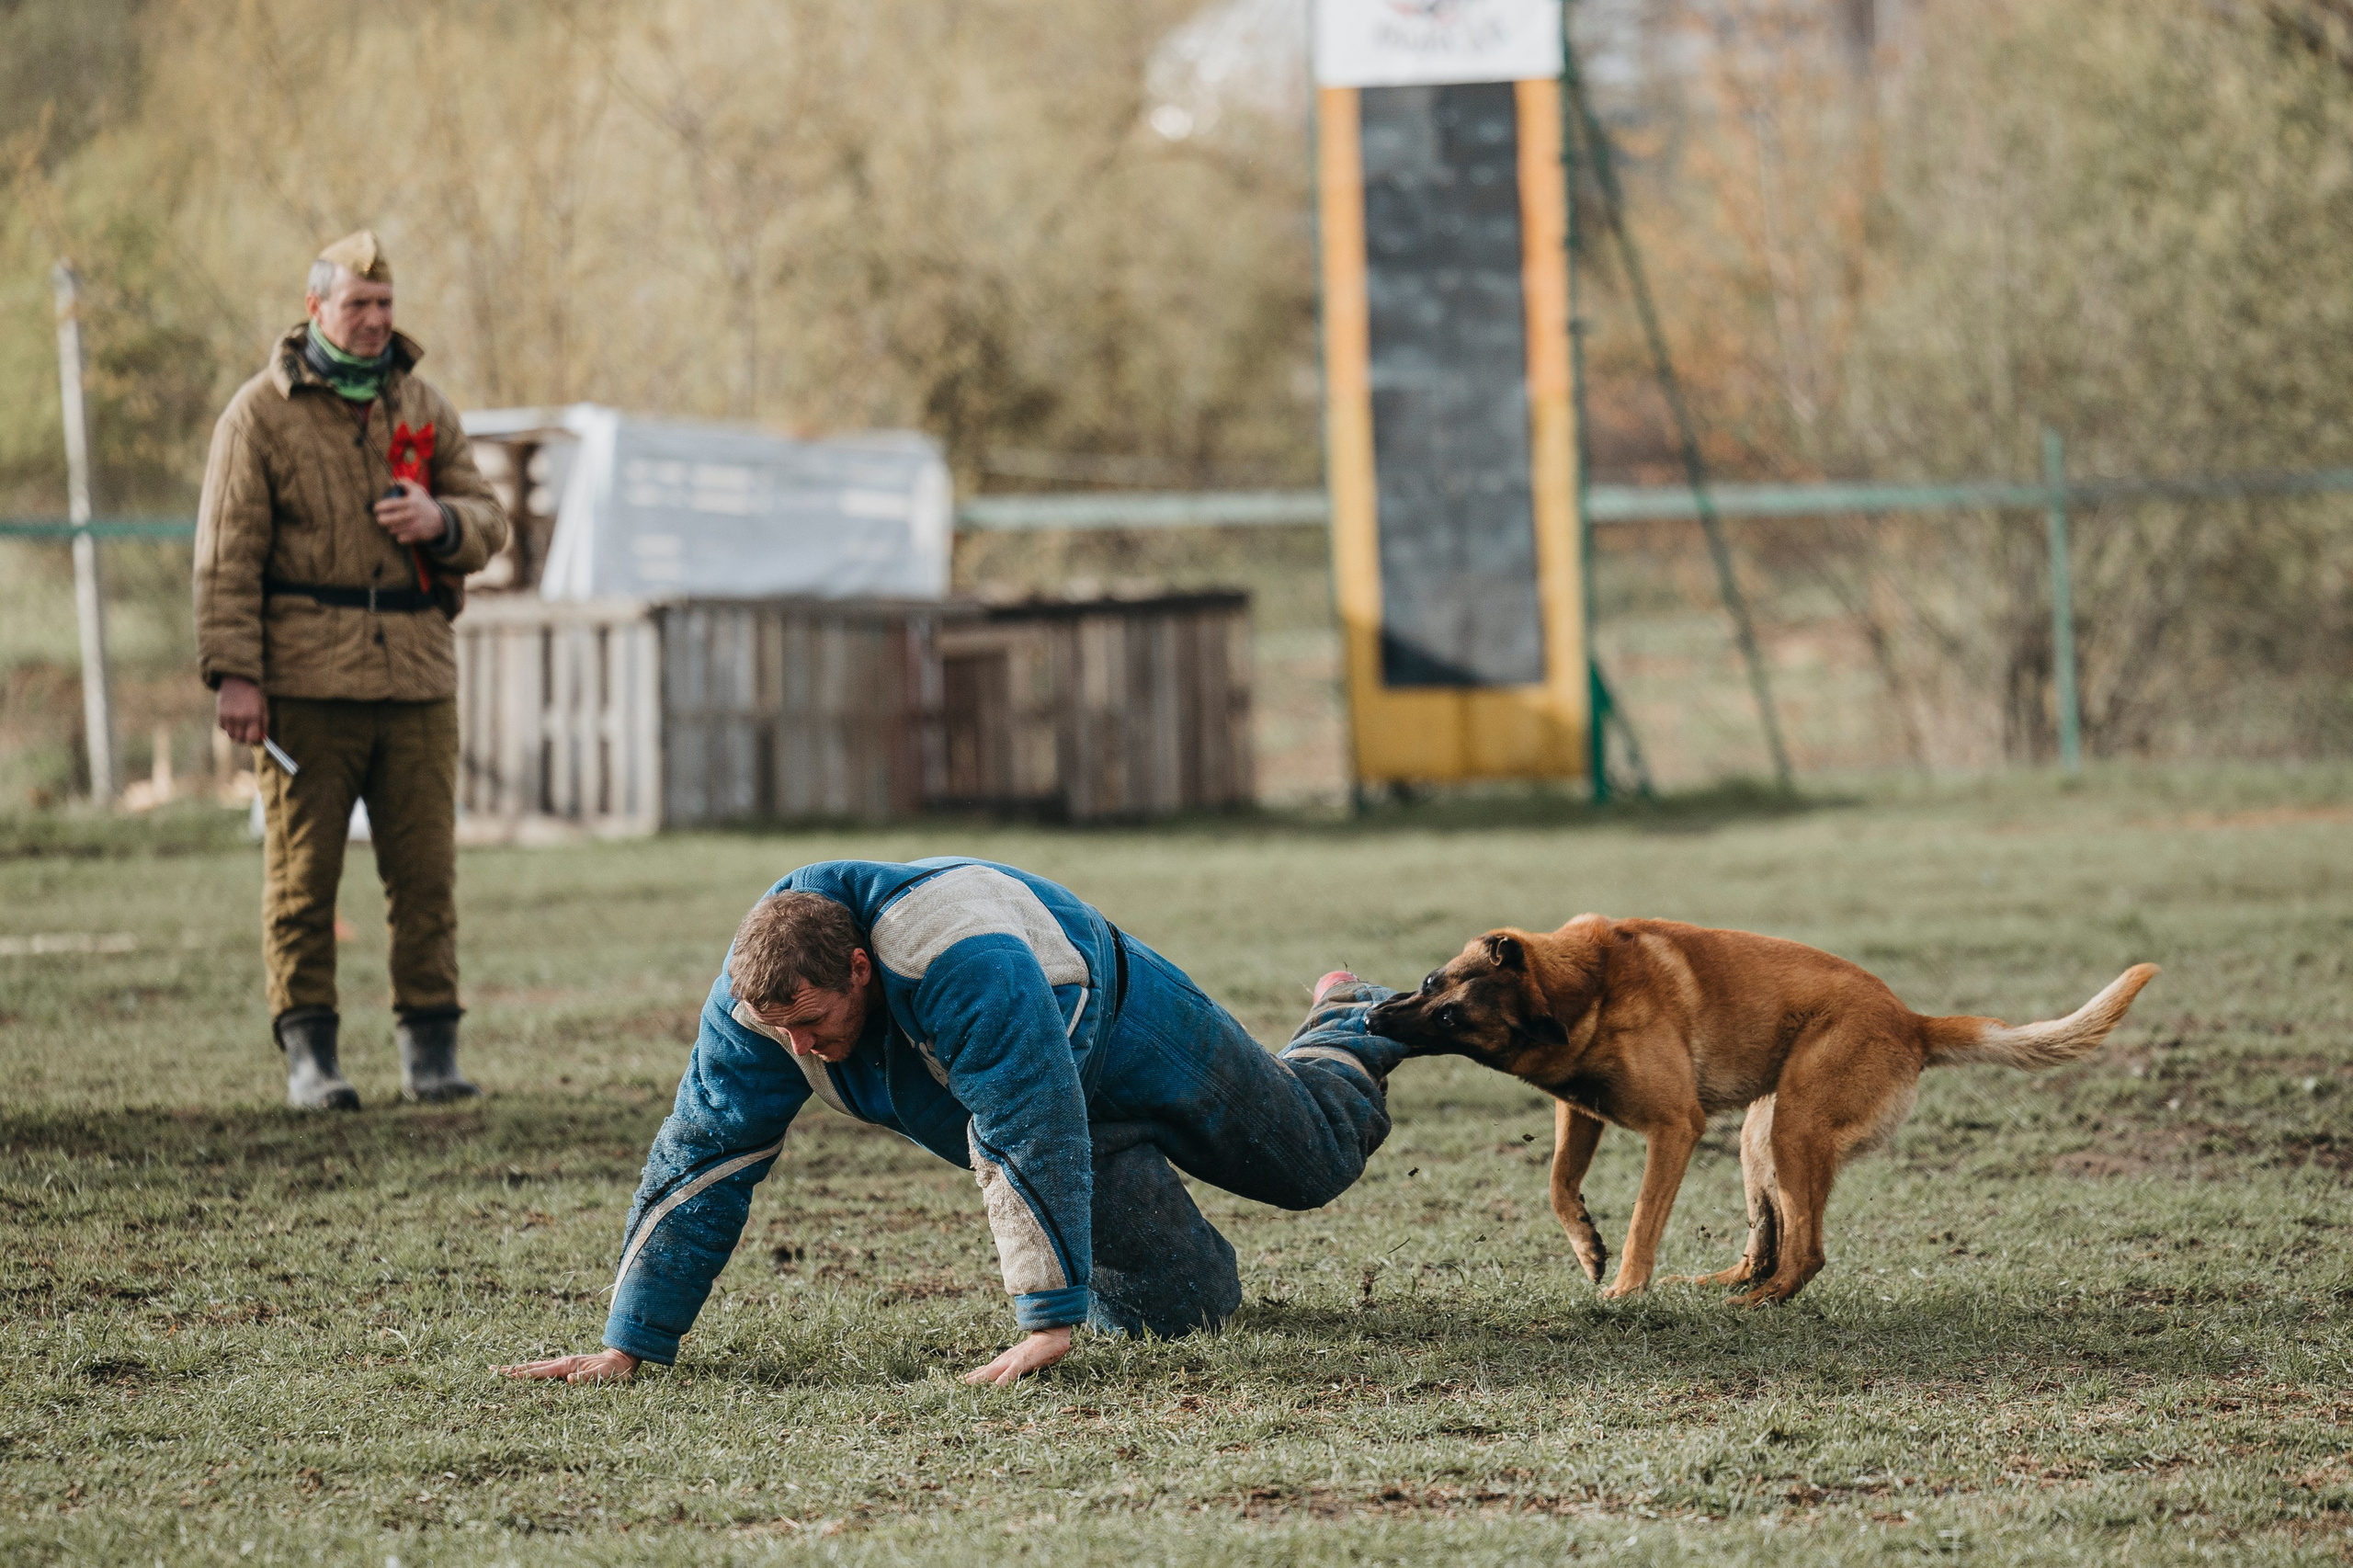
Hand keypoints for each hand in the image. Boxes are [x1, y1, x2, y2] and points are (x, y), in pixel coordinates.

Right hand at [217, 677, 265, 746]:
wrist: (237, 681)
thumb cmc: (253, 695)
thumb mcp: (263, 708)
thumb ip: (264, 724)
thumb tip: (262, 738)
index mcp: (253, 716)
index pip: (252, 739)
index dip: (254, 740)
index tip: (256, 738)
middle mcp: (240, 718)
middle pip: (240, 740)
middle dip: (245, 739)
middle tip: (248, 734)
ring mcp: (228, 717)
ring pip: (231, 736)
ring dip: (236, 734)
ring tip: (241, 726)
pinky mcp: (220, 715)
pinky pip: (223, 729)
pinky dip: (228, 728)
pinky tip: (233, 720)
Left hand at [373, 479, 445, 545]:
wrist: (441, 520)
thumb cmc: (425, 504)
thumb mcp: (418, 490)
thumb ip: (405, 483)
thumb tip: (391, 482)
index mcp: (410, 502)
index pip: (389, 504)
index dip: (378, 507)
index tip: (376, 508)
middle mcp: (410, 514)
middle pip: (385, 520)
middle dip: (380, 520)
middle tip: (380, 518)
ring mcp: (413, 526)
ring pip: (392, 530)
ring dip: (391, 527)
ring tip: (395, 524)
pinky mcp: (415, 536)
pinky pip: (399, 538)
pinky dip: (400, 536)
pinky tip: (404, 531)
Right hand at [496, 1348, 639, 1383]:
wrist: (624, 1359)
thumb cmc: (616, 1371)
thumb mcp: (606, 1376)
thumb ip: (589, 1379)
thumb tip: (571, 1380)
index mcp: (567, 1366)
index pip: (539, 1372)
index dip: (521, 1375)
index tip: (503, 1375)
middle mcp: (563, 1363)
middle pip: (532, 1367)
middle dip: (512, 1369)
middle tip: (491, 1370)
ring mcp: (564, 1365)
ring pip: (537, 1367)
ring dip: (519, 1370)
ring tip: (501, 1371)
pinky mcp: (568, 1368)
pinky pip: (545, 1370)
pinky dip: (530, 1372)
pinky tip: (525, 1375)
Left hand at [961, 1326, 1071, 1386]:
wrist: (1051, 1336)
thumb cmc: (1037, 1350)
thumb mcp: (1022, 1360)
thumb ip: (1013, 1369)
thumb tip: (1003, 1380)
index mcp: (1005, 1361)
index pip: (986, 1369)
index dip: (974, 1376)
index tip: (960, 1381)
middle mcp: (1005, 1360)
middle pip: (985, 1371)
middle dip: (972, 1378)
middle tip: (958, 1383)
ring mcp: (1013, 1360)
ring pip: (994, 1371)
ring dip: (981, 1378)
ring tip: (968, 1383)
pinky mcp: (1024, 1361)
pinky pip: (1013, 1371)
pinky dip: (1006, 1378)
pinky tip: (999, 1385)